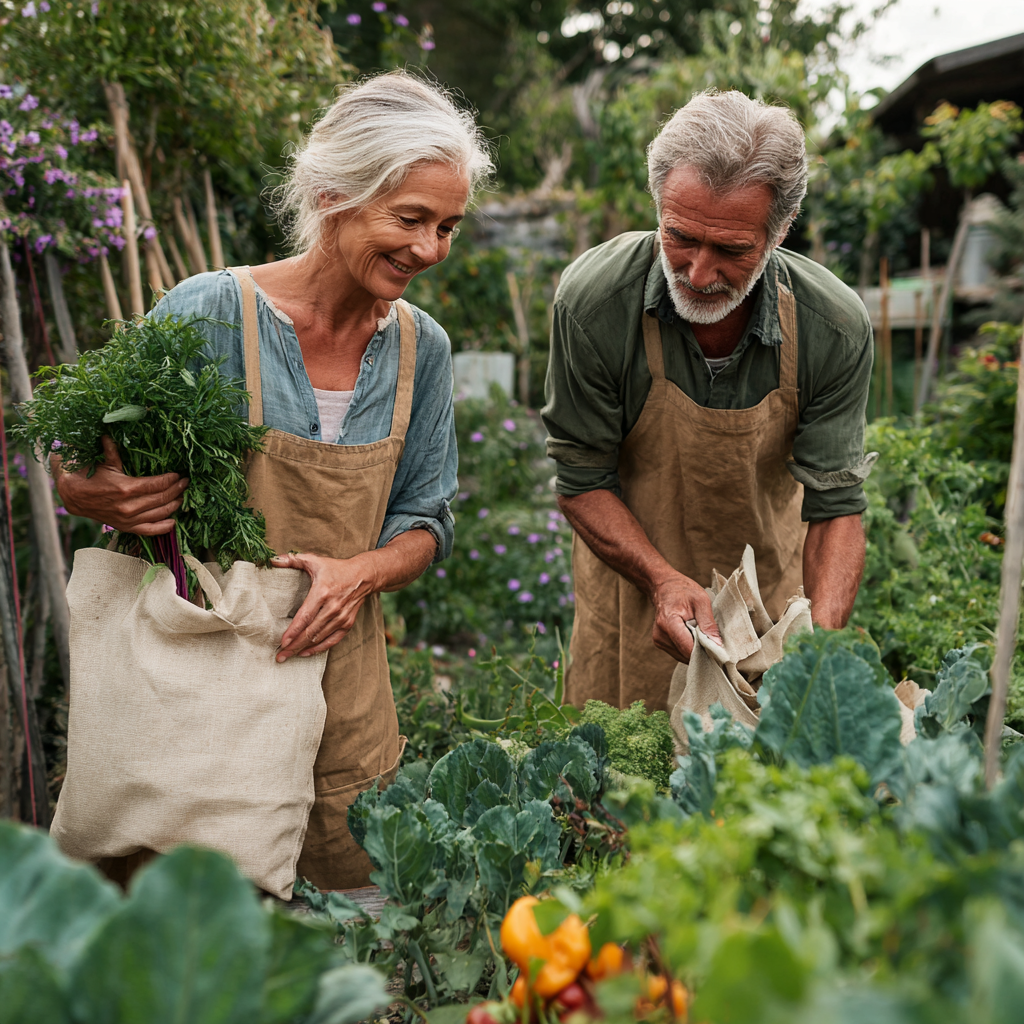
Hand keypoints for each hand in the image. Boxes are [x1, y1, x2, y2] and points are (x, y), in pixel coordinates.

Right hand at [52, 436, 188, 535]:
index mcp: (126, 488)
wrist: (72, 496)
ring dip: (174, 505)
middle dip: (177, 490)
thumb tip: (111, 434)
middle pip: (162, 498)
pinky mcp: (125, 527)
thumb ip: (114, 450)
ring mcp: (128, 519)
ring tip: (183, 496)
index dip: (171, 479)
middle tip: (186, 483)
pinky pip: (148, 531)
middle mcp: (129, 506)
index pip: (157, 484)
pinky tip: (173, 522)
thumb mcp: (104, 462)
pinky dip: (162, 527)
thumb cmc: (89, 475)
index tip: (179, 474)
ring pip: (159, 514)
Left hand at [272, 551, 376, 660]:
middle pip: (310, 632)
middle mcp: (333, 607)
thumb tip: (273, 560)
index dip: (293, 631)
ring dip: (304, 648)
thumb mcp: (315, 561)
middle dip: (294, 645)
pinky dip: (319, 648)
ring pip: (320, 638)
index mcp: (322, 593)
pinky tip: (306, 652)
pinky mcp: (347, 623)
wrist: (364, 576)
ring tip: (289, 655)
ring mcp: (341, 617)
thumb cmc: (336, 569)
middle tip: (280, 655)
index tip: (282, 642)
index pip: (305, 617)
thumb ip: (293, 560)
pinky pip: (332, 640)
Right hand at [650, 571, 721, 661]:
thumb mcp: (701, 600)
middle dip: (701, 650)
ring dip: (694, 649)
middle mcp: (660, 635)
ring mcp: (659, 640)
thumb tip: (717, 644)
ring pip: (683, 655)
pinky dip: (688, 647)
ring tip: (699, 633)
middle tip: (711, 638)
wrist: (664, 586)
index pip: (688, 648)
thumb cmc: (682, 590)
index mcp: (668, 623)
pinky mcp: (660, 642)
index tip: (718, 648)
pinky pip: (679, 652)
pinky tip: (692, 634)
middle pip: (686, 654)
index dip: (705, 651)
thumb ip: (708, 622)